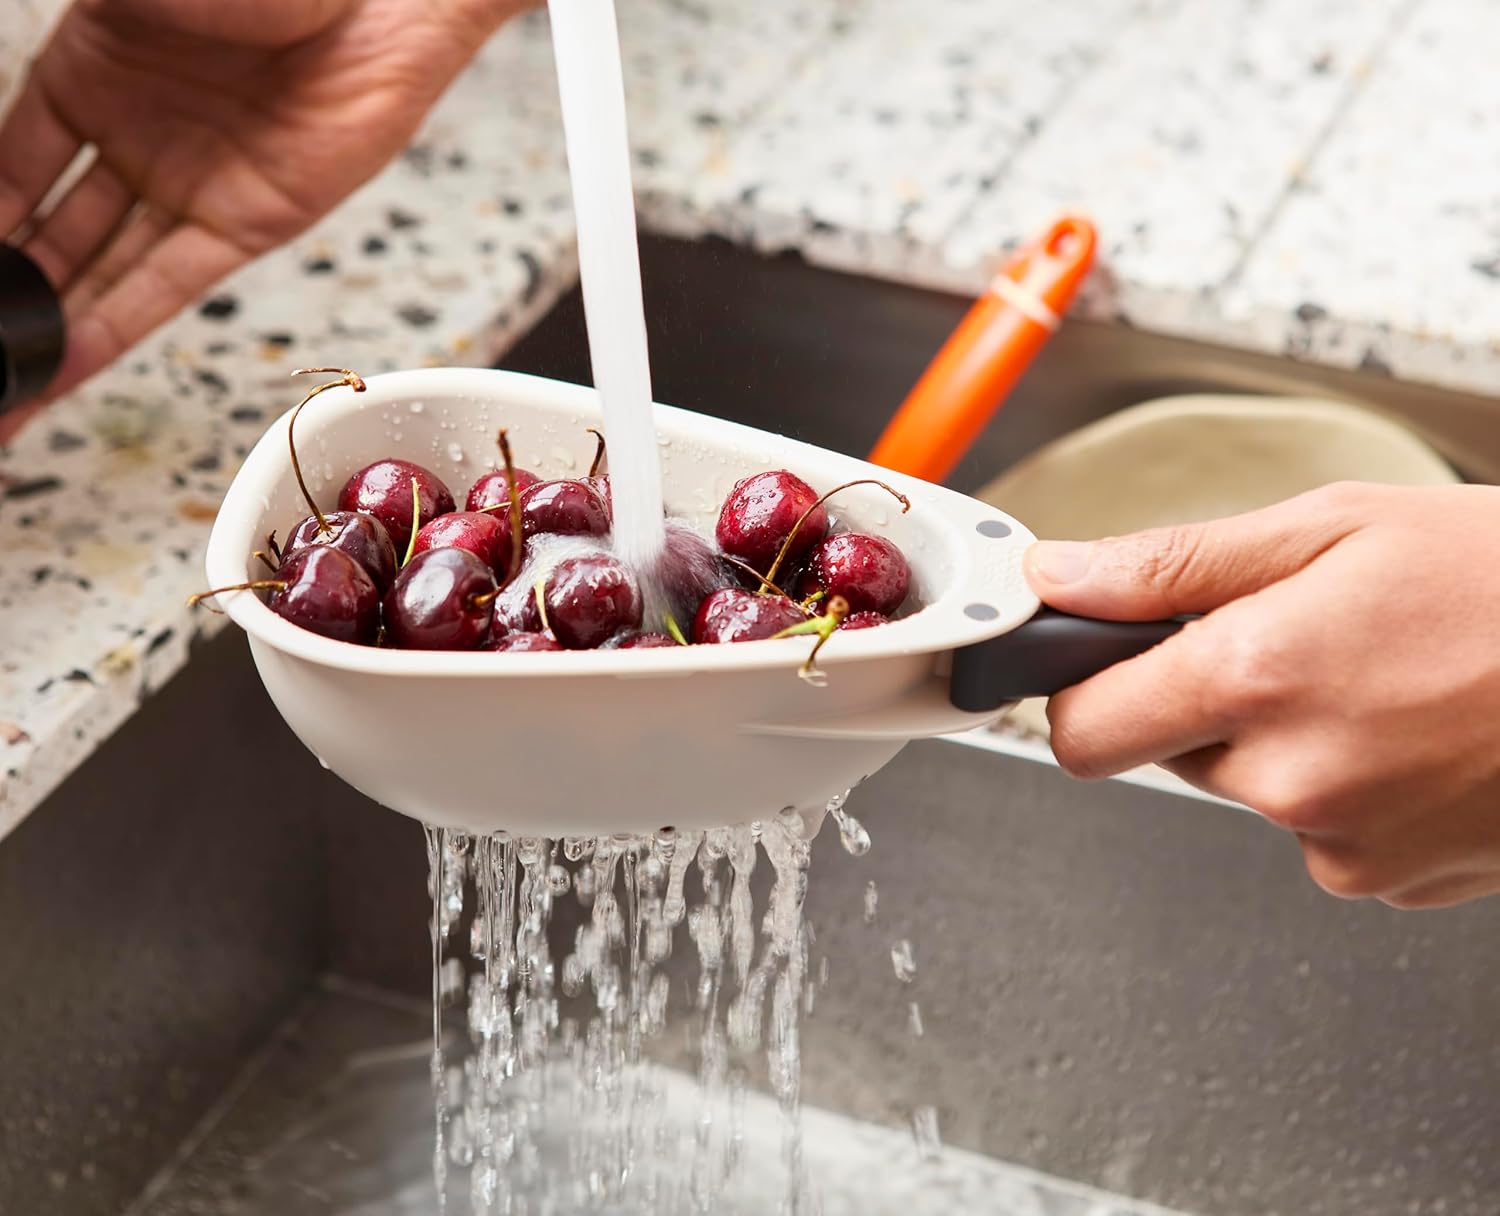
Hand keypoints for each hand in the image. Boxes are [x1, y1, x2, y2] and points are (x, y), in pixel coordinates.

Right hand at [0, 0, 518, 440]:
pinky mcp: (245, 226)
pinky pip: (166, 287)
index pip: (8, 170)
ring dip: (48, 334)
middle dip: (9, 301)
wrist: (380, 3)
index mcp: (86, 75)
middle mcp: (129, 140)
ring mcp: (187, 187)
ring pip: (99, 272)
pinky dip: (113, 329)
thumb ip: (91, 30)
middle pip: (47, 235)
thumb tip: (18, 63)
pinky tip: (62, 368)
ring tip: (3, 390)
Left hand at [1024, 482, 1499, 909]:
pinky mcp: (1391, 881)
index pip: (1080, 731)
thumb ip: (1171, 564)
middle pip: (1168, 755)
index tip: (1101, 665)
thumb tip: (1058, 579)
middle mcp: (1289, 779)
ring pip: (1251, 791)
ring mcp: (1343, 843)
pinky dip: (1345, 788)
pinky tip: (1412, 736)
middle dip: (1203, 702)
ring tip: (1377, 681)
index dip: (1078, 693)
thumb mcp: (1332, 528)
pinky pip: (1320, 832)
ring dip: (1283, 742)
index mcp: (1255, 678)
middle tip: (1297, 643)